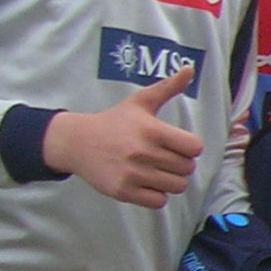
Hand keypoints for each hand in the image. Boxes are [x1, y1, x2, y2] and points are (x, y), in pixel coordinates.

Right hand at [41, 66, 202, 207]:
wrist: (76, 142)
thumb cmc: (114, 122)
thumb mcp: (140, 102)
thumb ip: (168, 88)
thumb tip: (189, 68)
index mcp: (152, 130)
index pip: (194, 147)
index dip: (189, 147)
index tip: (177, 145)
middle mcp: (143, 152)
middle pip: (187, 168)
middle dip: (180, 164)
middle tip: (163, 158)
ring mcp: (132, 174)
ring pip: (176, 186)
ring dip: (171, 180)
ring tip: (156, 170)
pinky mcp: (123, 191)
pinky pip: (159, 201)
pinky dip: (156, 195)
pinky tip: (146, 183)